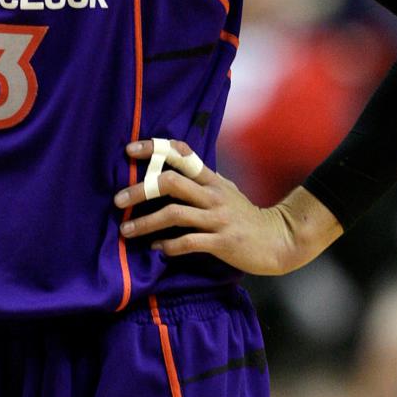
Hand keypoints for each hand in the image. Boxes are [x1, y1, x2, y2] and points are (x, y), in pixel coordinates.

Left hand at [115, 139, 342, 274]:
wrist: (278, 239)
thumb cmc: (244, 215)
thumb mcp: (224, 190)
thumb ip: (199, 181)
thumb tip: (169, 171)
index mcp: (211, 179)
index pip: (181, 153)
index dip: (154, 148)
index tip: (130, 150)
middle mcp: (213, 194)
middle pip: (171, 182)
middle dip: (140, 189)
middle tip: (118, 200)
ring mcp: (218, 217)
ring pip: (175, 213)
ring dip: (146, 222)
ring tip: (126, 230)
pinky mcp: (222, 241)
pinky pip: (189, 242)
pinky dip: (168, 245)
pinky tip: (156, 248)